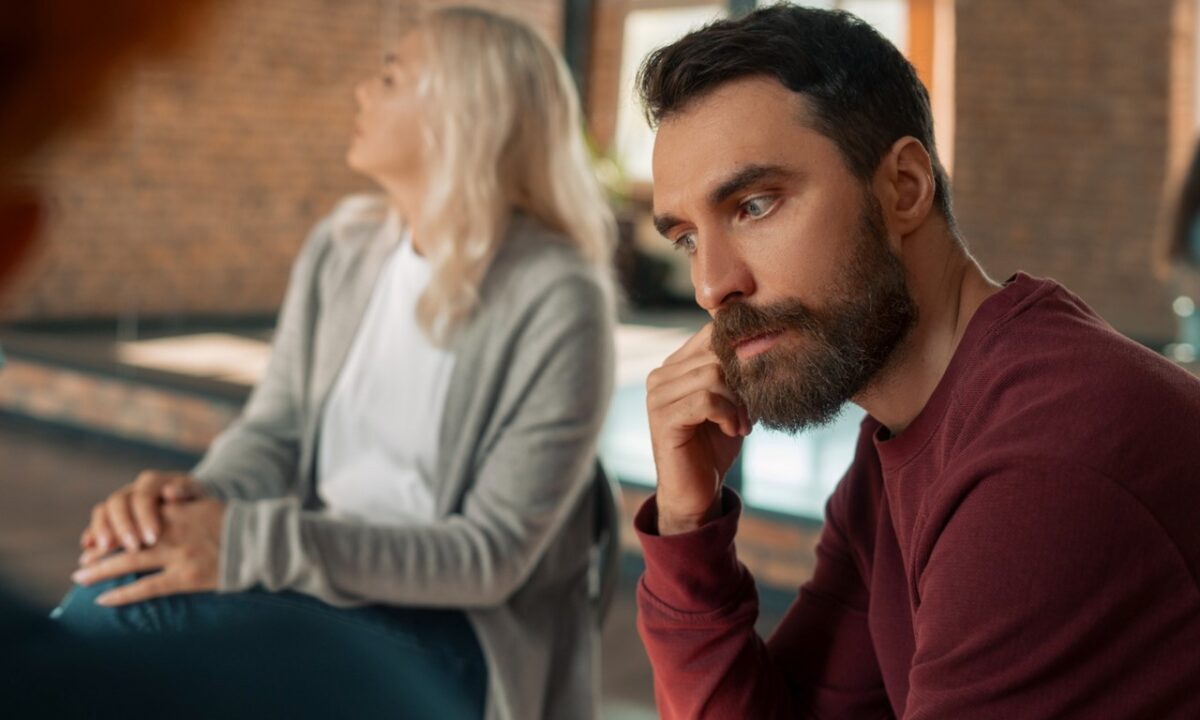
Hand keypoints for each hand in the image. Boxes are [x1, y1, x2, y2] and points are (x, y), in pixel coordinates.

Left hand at [71, 498, 225, 605]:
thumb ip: (179, 506)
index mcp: (176, 512)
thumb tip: (159, 503)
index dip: (112, 528)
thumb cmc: (236, 524)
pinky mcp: (186, 577)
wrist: (261, 542)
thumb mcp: (204, 506)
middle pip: (125, 539)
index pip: (133, 517)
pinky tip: (104, 600)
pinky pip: (147, 587)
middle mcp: (172, 531)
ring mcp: (178, 555)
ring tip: (80, 578)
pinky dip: (123, 594)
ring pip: (128, 562)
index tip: (98, 538)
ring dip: (101, 571)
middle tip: (82, 561)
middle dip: (100, 551)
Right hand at [80, 470, 203, 563]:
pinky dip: (91, 533)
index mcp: (153, 482)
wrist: (190, 504)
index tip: (153, 538)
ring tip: (106, 549)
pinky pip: (97, 523)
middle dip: (124, 525)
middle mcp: (132, 489)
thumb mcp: (198, 496)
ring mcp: (120, 503)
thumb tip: (172, 492)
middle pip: (119, 502)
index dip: (145, 515)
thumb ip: (186, 493)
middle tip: (132, 547)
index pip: (144, 495)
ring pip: (103, 510)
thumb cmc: (195, 502)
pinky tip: (87, 547)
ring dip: (102, 529)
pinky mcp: (111, 517)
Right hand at [646, 323, 750, 535]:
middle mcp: (661, 375)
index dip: (743, 350)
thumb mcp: (731, 401)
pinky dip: (727, 414)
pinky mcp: (663, 418)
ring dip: (738, 402)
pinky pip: (705, 400)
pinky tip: (733, 431)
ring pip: (712, 375)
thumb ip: (736, 372)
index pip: (712, 334)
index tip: (760, 379)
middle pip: (716, 353)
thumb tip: (764, 341)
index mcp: (675, 365)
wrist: (697, 492)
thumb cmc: (716, 445)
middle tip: (752, 411)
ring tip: (742, 425)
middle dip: (743, 381)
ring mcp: (657, 396)